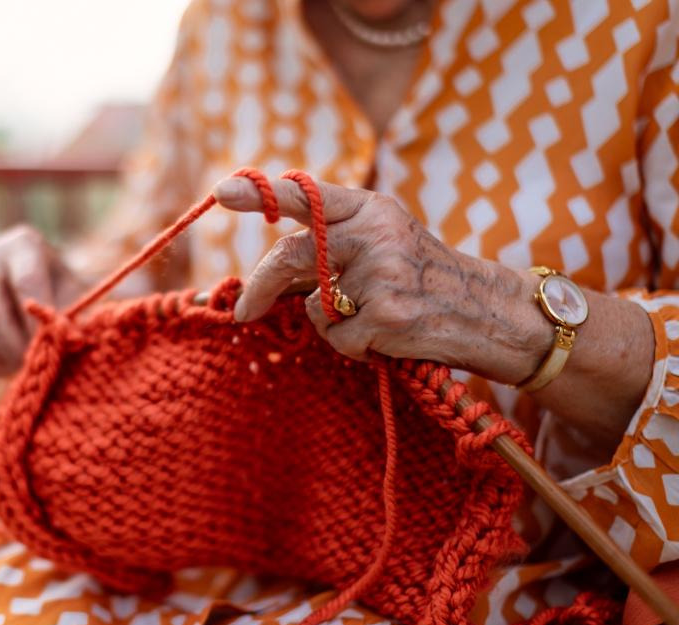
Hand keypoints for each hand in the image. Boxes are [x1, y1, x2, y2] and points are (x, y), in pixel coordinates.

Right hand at [0, 225, 86, 376]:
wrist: (42, 293)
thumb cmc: (65, 294)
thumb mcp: (78, 296)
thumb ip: (79, 314)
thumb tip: (74, 340)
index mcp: (24, 246)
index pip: (27, 284)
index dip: (37, 322)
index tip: (50, 345)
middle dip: (11, 346)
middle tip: (32, 362)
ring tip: (14, 367)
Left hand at [213, 176, 548, 384]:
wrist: (488, 311)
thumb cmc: (426, 278)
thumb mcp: (387, 241)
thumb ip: (334, 244)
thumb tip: (269, 274)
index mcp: (371, 209)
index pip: (308, 195)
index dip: (261, 194)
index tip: (221, 193)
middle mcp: (376, 234)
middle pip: (293, 255)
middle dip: (260, 286)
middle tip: (243, 310)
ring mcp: (382, 273)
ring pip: (316, 307)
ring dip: (332, 325)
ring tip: (372, 319)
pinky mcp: (387, 314)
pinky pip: (338, 340)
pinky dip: (353, 348)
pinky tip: (386, 339)